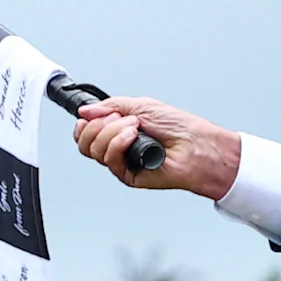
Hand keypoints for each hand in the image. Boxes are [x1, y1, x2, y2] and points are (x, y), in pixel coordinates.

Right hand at [71, 97, 244, 197]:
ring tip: (135, 128)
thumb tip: (84, 111)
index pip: (86, 132)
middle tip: (121, 119)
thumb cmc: (179, 127)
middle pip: (84, 143)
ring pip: (93, 150)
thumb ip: (110, 106)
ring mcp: (121, 162)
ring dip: (112, 132)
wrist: (196, 145)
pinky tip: (134, 137)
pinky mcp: (127, 175)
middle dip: (98, 125)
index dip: (85, 123)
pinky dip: (118, 144)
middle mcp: (117, 148)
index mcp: (118, 130)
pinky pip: (109, 160)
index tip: (95, 114)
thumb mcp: (141, 105)